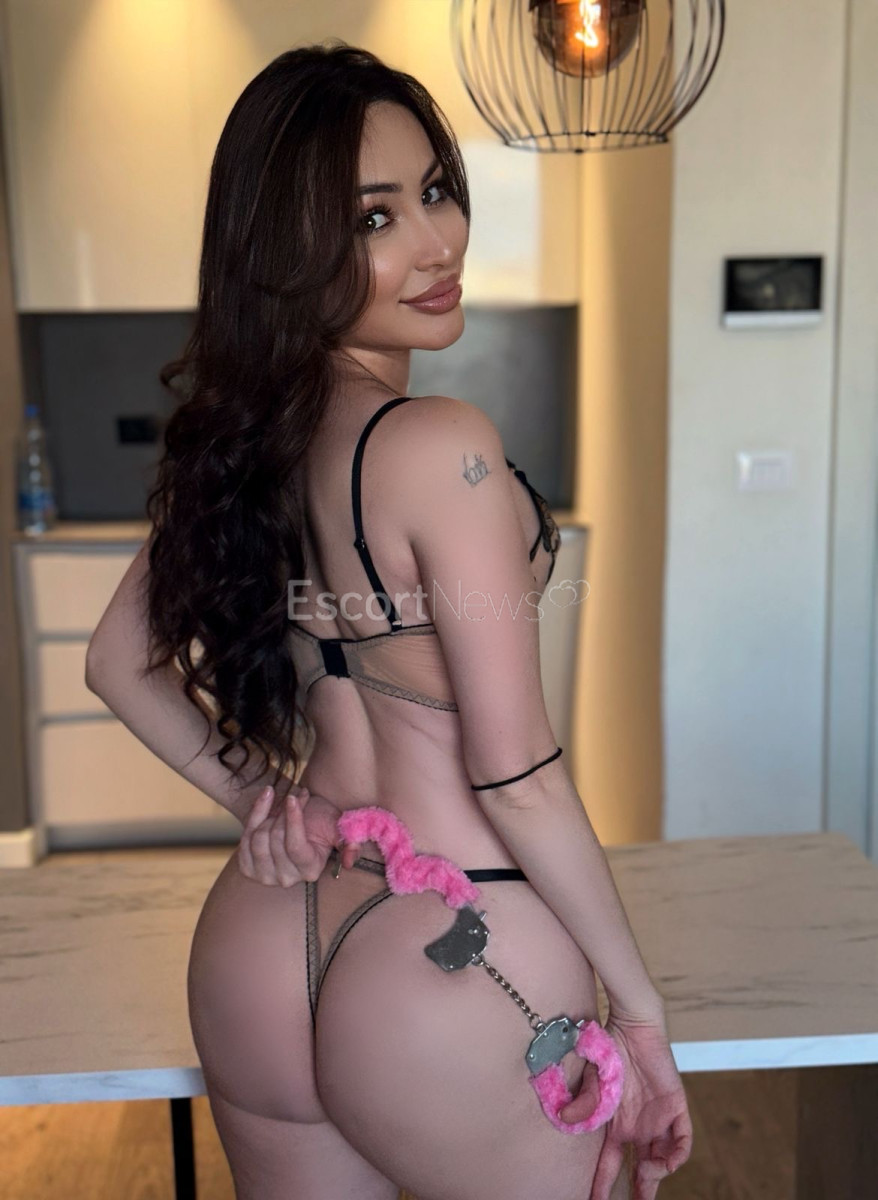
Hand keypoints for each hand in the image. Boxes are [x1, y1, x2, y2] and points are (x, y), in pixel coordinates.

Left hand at [236, 785, 361, 886]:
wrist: (299, 818)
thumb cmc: (320, 821)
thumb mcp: (337, 826)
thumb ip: (348, 841)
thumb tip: (350, 861)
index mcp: (310, 870)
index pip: (295, 847)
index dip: (292, 820)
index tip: (293, 797)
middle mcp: (286, 879)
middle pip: (275, 839)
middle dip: (282, 812)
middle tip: (292, 797)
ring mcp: (264, 876)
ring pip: (258, 838)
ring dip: (268, 814)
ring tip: (280, 805)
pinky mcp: (247, 867)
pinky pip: (244, 837)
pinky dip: (254, 814)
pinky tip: (265, 801)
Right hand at [561, 1014, 691, 1199]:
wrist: (632, 1023)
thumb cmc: (607, 1049)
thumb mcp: (592, 1079)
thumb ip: (584, 1101)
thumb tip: (567, 1120)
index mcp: (615, 1124)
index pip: (610, 1162)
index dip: (602, 1184)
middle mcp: (637, 1126)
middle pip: (640, 1169)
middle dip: (639, 1191)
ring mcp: (658, 1118)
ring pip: (662, 1159)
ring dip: (655, 1175)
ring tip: (646, 1178)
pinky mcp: (676, 1107)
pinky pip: (682, 1140)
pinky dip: (677, 1155)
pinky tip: (666, 1163)